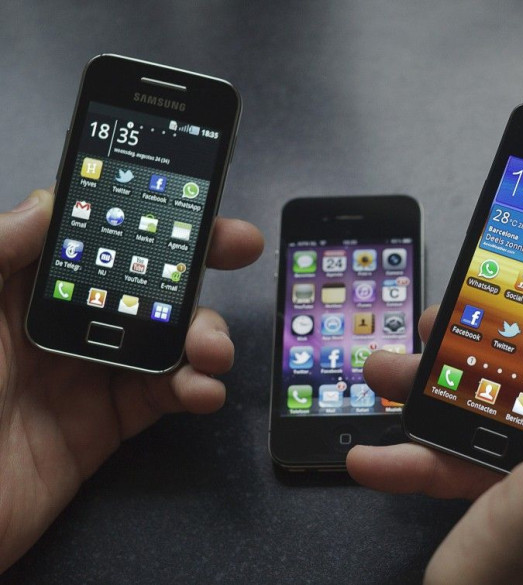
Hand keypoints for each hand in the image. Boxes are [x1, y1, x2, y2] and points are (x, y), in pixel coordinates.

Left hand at [0, 189, 263, 571]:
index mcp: (21, 292)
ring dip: (204, 334)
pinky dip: (195, 388)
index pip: (95, 239)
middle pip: (144, 283)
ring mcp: (89, 374)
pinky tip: (204, 389)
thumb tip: (47, 203)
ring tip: (213, 347)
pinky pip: (163, 396)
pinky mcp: (106, 422)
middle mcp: (64, 326)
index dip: (143, 217)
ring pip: (167, 338)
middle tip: (238, 245)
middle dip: (196, 262)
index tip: (186, 202)